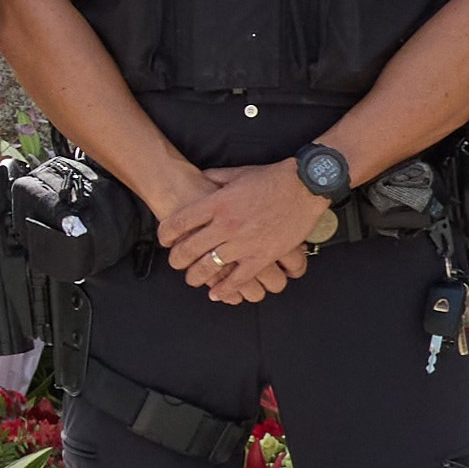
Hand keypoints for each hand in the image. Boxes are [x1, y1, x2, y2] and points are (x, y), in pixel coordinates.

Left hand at [155, 161, 326, 305]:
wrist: (304, 186)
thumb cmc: (270, 178)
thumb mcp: (236, 174)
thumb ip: (213, 178)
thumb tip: (199, 178)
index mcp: (216, 203)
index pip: (179, 223)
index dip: (166, 234)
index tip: (164, 240)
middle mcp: (226, 224)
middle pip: (189, 248)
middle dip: (177, 260)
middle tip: (175, 263)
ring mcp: (244, 242)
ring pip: (209, 267)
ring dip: (196, 276)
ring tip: (192, 279)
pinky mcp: (263, 256)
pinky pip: (239, 279)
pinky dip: (225, 289)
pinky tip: (216, 293)